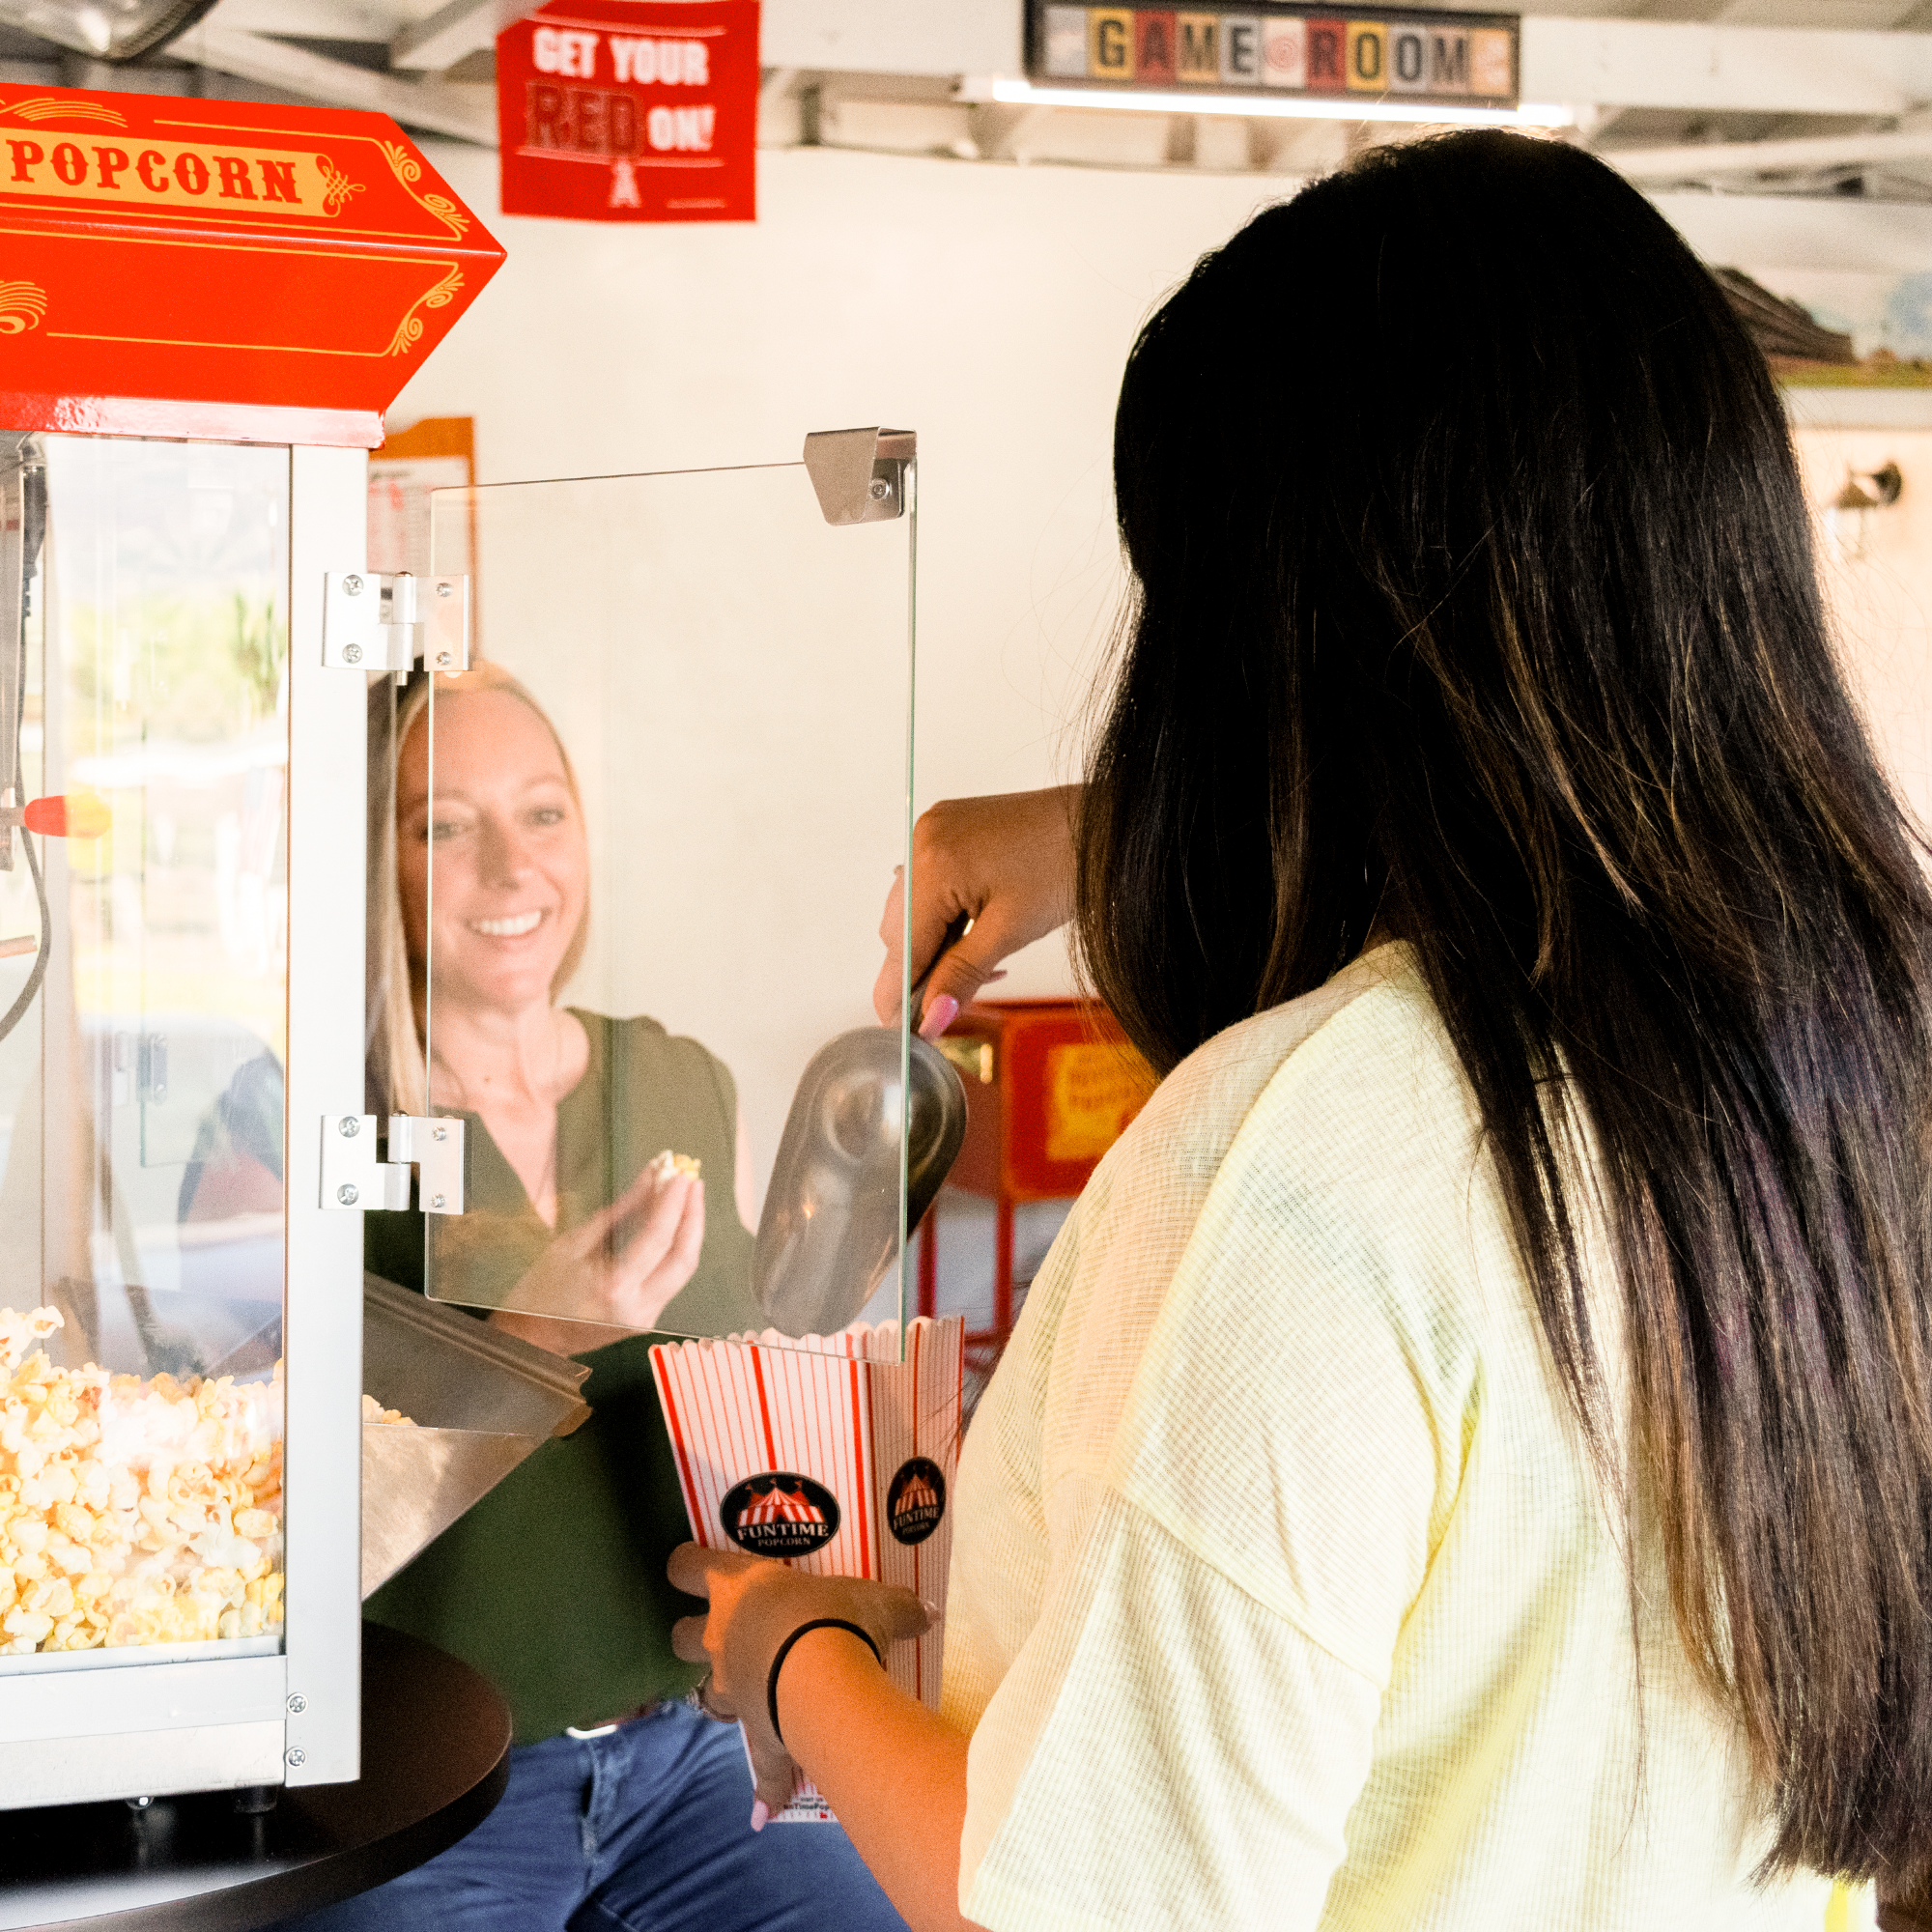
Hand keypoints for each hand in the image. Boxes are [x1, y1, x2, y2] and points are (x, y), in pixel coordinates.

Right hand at [509, 1159, 703, 1330]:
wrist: (532, 1341)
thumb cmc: (541, 1293)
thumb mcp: (570, 1245)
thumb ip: (617, 1213)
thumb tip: (649, 1182)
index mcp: (613, 1287)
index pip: (657, 1238)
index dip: (673, 1203)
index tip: (679, 1176)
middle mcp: (636, 1307)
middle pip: (684, 1257)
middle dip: (693, 1215)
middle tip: (692, 1183)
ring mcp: (645, 1319)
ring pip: (684, 1270)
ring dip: (690, 1231)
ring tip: (689, 1197)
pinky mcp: (647, 1321)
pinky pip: (671, 1280)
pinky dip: (675, 1249)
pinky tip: (674, 1225)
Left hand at [669, 1543, 928, 1821]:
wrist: (826, 1681)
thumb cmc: (837, 1618)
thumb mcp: (876, 1602)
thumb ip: (897, 1606)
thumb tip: (928, 1611)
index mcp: (737, 1587)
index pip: (687, 1566)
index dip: (686, 1564)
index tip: (693, 1564)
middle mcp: (721, 1636)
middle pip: (679, 1636)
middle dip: (693, 1636)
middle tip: (724, 1633)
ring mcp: (731, 1688)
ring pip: (705, 1693)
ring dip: (723, 1695)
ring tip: (752, 1695)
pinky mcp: (753, 1733)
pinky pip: (756, 1765)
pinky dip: (764, 1786)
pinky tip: (766, 1810)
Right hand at [874, 786, 1081, 1032]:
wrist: (1105, 822)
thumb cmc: (1067, 867)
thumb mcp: (1012, 932)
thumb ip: (962, 975)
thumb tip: (930, 1019)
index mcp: (934, 864)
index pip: (901, 946)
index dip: (901, 997)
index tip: (908, 1034)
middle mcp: (923, 841)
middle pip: (899, 931)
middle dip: (922, 972)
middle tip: (953, 1004)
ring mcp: (933, 832)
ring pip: (912, 910)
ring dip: (934, 946)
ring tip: (981, 967)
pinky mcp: (947, 831)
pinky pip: (928, 885)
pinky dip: (945, 917)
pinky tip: (974, 935)